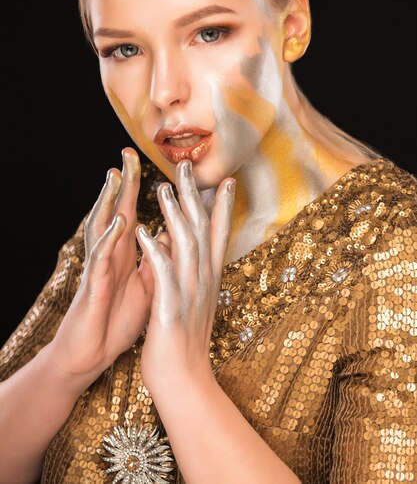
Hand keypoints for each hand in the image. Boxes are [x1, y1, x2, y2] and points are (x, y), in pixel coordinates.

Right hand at [48, 147, 156, 390]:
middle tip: (129, 153)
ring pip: (102, 226)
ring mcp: (101, 267)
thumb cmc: (119, 318)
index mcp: (126, 253)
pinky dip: (109, 237)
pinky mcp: (93, 286)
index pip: (133, 213)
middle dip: (123, 183)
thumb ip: (158, 257)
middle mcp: (112, 254)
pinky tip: (118, 221)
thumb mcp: (147, 284)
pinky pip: (100, 258)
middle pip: (116, 211)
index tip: (148, 164)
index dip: (141, 188)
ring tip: (118, 175)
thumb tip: (176, 233)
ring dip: (110, 201)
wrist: (95, 354)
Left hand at [136, 159, 235, 393]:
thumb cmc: (186, 342)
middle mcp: (204, 281)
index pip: (219, 235)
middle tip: (188, 167)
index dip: (222, 206)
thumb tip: (180, 246)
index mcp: (210, 279)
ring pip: (185, 246)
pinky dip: (155, 253)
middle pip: (202, 231)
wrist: (186, 382)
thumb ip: (192, 273)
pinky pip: (163, 276)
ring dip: (174, 216)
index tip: (225, 180)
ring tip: (163, 190)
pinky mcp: (172, 310)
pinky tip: (144, 233)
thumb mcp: (194, 302)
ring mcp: (190, 294)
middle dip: (195, 197)